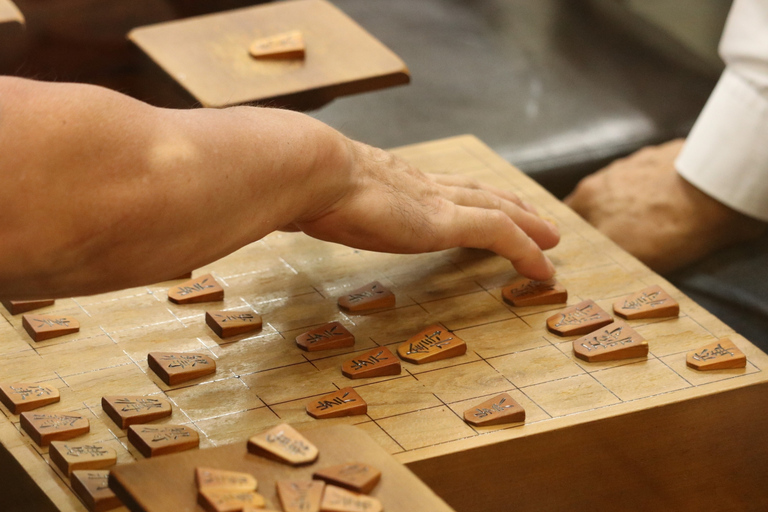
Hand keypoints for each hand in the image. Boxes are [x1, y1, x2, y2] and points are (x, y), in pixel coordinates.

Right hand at [291, 141, 560, 280]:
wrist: (308, 170)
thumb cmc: (299, 185)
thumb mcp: (307, 197)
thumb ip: (309, 203)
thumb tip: (284, 208)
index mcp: (391, 181)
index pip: (441, 187)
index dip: (466, 194)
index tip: (479, 202)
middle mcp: (420, 187)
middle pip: (478, 193)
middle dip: (509, 205)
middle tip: (533, 217)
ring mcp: (435, 203)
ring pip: (498, 211)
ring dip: (528, 224)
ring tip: (550, 238)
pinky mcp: (444, 222)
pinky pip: (500, 235)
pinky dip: (526, 251)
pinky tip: (542, 269)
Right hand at [564, 139, 765, 273]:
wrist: (716, 193)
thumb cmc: (661, 227)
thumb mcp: (614, 252)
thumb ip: (589, 249)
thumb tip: (574, 252)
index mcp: (587, 194)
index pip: (569, 218)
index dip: (577, 237)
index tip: (589, 252)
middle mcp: (608, 172)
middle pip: (601, 202)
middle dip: (610, 220)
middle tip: (628, 242)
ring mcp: (641, 160)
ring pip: (631, 189)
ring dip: (638, 205)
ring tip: (658, 225)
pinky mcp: (673, 155)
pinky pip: (661, 179)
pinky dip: (665, 193)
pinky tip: (679, 208)